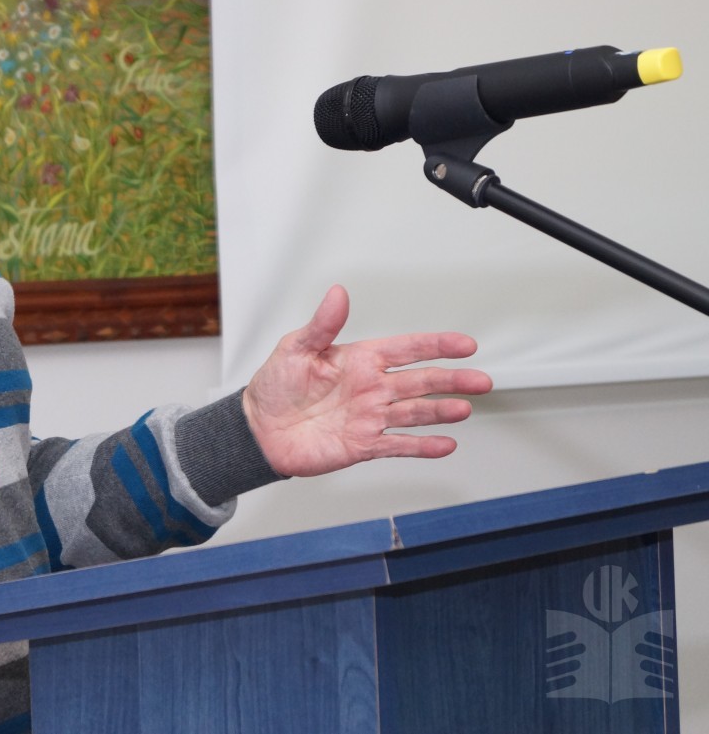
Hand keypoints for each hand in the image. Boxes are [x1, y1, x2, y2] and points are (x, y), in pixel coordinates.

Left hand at [241, 285, 491, 477]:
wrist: (260, 429)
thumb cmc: (275, 386)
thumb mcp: (295, 349)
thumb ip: (322, 325)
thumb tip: (338, 293)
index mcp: (359, 360)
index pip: (406, 350)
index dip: (436, 346)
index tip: (465, 345)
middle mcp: (371, 388)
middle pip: (420, 382)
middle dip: (451, 380)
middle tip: (480, 380)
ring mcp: (370, 417)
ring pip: (414, 413)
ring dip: (440, 412)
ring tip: (464, 409)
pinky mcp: (363, 445)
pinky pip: (398, 445)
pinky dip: (422, 446)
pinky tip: (445, 444)